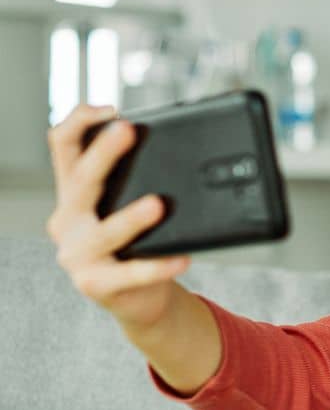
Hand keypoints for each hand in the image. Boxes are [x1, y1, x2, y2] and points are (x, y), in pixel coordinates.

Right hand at [45, 104, 189, 332]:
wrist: (139, 299)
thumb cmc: (140, 243)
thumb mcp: (130, 206)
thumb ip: (140, 180)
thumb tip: (186, 145)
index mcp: (73, 193)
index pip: (62, 146)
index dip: (79, 122)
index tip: (111, 110)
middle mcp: (67, 220)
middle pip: (81, 180)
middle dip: (104, 153)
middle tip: (128, 130)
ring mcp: (76, 254)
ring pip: (105, 231)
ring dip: (131, 217)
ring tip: (157, 204)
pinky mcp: (94, 284)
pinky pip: (130, 273)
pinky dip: (158, 265)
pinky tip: (181, 258)